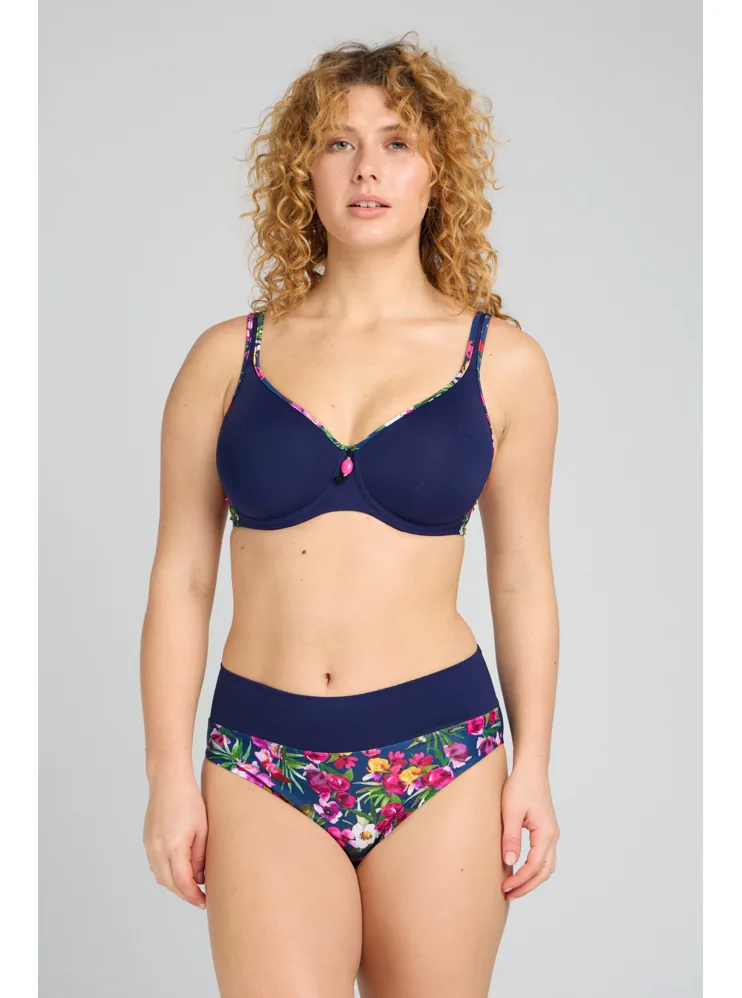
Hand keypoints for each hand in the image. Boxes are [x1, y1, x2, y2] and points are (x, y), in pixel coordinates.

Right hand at [143, 773, 207, 909]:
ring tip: (191, 887)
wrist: (167, 781)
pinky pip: (155, 866)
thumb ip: (200, 856)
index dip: (194, 896)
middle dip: (185, 895)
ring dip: (174, 886)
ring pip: (160, 877)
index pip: (183, 883)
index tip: (204, 902)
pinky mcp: (147, 841)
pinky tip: (178, 872)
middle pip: (170, 884)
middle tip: (200, 899)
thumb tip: (199, 877)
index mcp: (174, 847)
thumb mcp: (202, 828)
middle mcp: (157, 850)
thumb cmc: (189, 800)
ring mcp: (150, 846)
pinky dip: (166, 874)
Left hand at [500, 763, 558, 899]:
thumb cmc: (520, 786)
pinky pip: (543, 856)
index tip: (504, 888)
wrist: (531, 768)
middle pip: (544, 871)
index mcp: (545, 833)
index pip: (534, 866)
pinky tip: (518, 869)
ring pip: (546, 865)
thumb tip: (509, 863)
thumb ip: (511, 837)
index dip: (520, 880)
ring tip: (513, 887)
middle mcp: (552, 836)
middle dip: (527, 886)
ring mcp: (551, 833)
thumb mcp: (511, 812)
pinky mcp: (545, 829)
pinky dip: (533, 868)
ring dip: (531, 879)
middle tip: (508, 895)